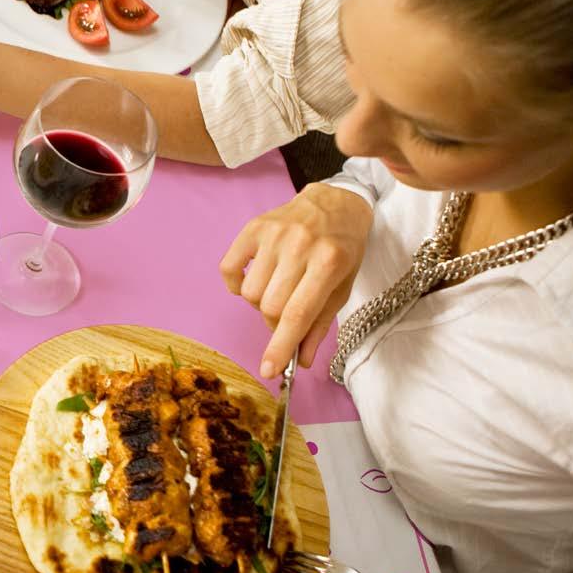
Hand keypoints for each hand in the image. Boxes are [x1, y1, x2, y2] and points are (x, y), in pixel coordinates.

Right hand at [220, 183, 372, 377]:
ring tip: (276, 290)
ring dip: (259, 303)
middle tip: (286, 314)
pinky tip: (252, 279)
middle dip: (275, 323)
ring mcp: (274, 234)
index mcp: (329, 263)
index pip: (297, 314)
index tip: (269, 370)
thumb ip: (320, 325)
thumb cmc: (342, 248)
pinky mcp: (254, 226)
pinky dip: (236, 284)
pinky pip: (229, 268)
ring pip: (250, 293)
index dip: (280, 346)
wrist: (336, 202)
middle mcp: (300, 246)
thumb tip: (301, 361)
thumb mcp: (342, 287)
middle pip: (270, 307)